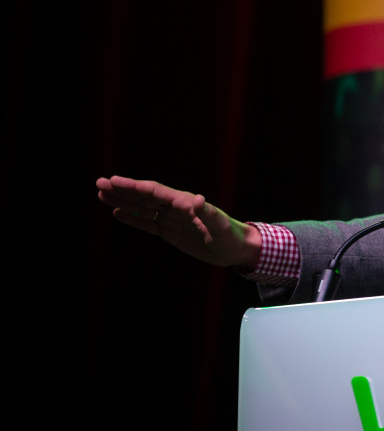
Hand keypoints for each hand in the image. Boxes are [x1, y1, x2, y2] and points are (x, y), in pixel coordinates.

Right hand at [96, 175, 260, 268]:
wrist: (238, 249)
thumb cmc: (231, 236)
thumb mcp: (220, 226)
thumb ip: (208, 213)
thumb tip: (196, 199)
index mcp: (184, 203)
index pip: (154, 192)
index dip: (134, 186)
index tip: (113, 181)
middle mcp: (176, 208)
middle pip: (144, 197)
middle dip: (122, 190)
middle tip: (99, 183)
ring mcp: (172, 220)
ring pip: (143, 208)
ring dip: (123, 202)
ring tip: (102, 194)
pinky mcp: (172, 232)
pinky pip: (148, 223)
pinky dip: (133, 218)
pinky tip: (118, 213)